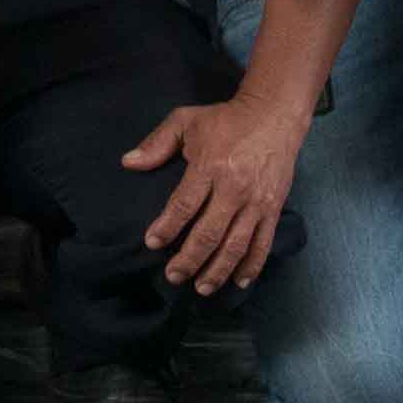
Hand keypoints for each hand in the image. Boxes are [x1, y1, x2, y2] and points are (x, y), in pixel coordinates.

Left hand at [122, 89, 308, 292]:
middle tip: (173, 276)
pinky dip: (251, 266)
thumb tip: (128, 163)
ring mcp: (256, 202)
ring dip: (217, 270)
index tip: (152, 243)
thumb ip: (157, 143)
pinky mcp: (273, 209)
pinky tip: (238, 282)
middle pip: (209, 233)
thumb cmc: (225, 119)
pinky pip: (262, 244)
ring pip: (235, 245)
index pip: (184, 205)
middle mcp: (234, 189)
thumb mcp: (186, 121)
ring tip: (201, 288)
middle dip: (189, 259)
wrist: (274, 115)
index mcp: (210, 166)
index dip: (167, 228)